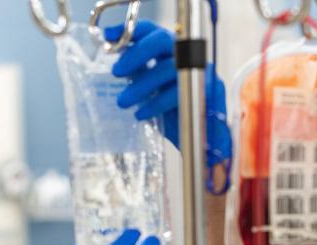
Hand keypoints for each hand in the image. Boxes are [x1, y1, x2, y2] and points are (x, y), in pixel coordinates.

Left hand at [106, 20, 231, 166]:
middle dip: (135, 54)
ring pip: (167, 68)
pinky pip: (176, 93)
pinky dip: (155, 104)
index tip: (108, 37)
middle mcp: (188, 56)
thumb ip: (139, 75)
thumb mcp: (152, 91)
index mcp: (173, 52)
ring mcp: (200, 71)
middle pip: (161, 40)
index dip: (130, 31)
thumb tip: (117, 65)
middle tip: (116, 72)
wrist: (205, 141)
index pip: (153, 31)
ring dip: (140, 85)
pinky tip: (141, 114)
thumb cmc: (177, 115)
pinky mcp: (207, 90)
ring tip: (123, 102)